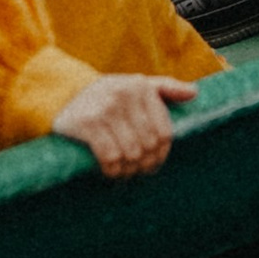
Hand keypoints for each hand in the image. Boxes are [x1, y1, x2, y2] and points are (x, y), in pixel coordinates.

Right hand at [53, 73, 198, 177]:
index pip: (164, 132)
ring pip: (131, 153)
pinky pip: (110, 157)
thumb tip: (194, 94)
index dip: (161, 154)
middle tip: (137, 171)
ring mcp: (106, 108)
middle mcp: (125, 94)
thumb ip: (165, 88)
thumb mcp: (136, 86)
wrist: (64, 94)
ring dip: (128, 170)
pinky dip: (112, 170)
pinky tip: (110, 171)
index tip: (153, 163)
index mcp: (142, 86)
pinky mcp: (87, 123)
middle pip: (148, 145)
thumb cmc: (108, 95)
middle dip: (144, 164)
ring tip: (124, 172)